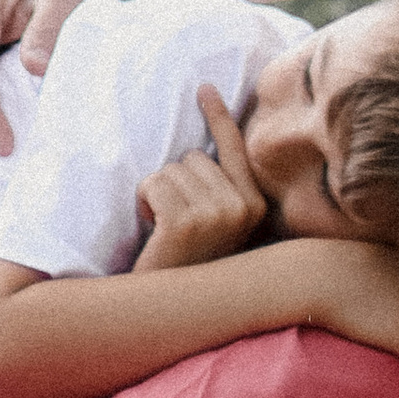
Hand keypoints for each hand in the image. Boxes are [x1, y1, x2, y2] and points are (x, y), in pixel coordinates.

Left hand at [132, 87, 269, 270]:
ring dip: (159, 194)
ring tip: (165, 231)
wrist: (167, 310)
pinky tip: (153, 231)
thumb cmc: (189, 262)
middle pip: (192, 157)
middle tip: (177, 224)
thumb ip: (220, 187)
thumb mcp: (217, 224)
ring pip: (171, 169)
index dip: (217, 116)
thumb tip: (205, 143)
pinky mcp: (185, 222)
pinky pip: (154, 183)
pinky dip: (145, 201)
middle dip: (175, 182)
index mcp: (254, 206)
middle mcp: (241, 207)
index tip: (204, 87)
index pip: (233, 149)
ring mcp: (216, 214)